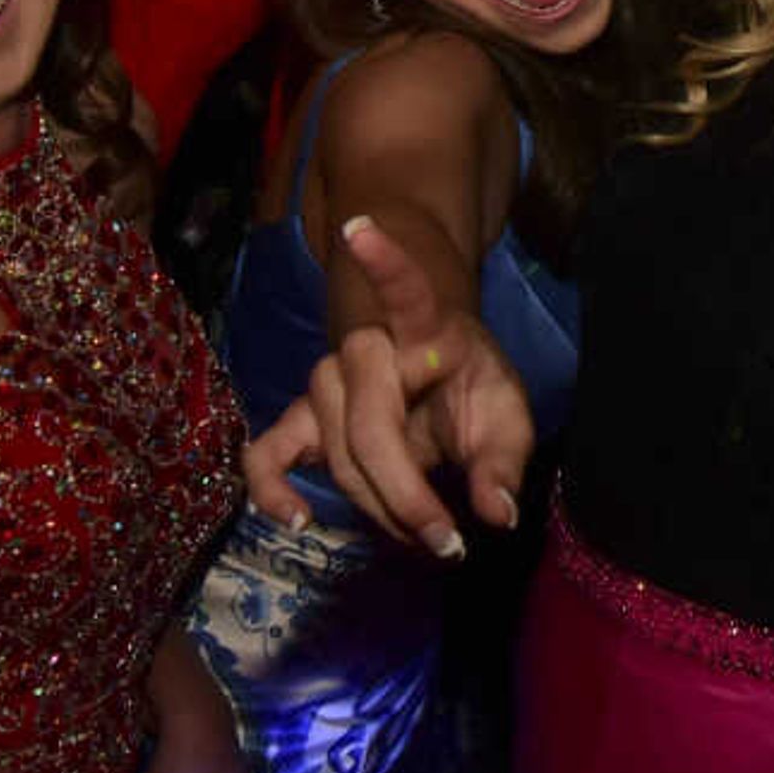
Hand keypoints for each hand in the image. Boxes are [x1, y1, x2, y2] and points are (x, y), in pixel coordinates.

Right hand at [238, 215, 533, 558]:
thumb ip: (505, 463)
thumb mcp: (507, 417)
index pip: (404, 290)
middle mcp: (364, 350)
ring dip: (377, 507)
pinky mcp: (301, 418)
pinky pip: (267, 453)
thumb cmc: (470, 388)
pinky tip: (296, 519)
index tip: (362, 228)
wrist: (430, 375)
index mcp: (422, 330)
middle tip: (449, 544)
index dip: (385, 262)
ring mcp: (325, 383)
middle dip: (407, 497)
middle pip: (370, 429)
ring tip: (422, 535)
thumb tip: (497, 514)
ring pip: (335, 456)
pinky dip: (272, 488)